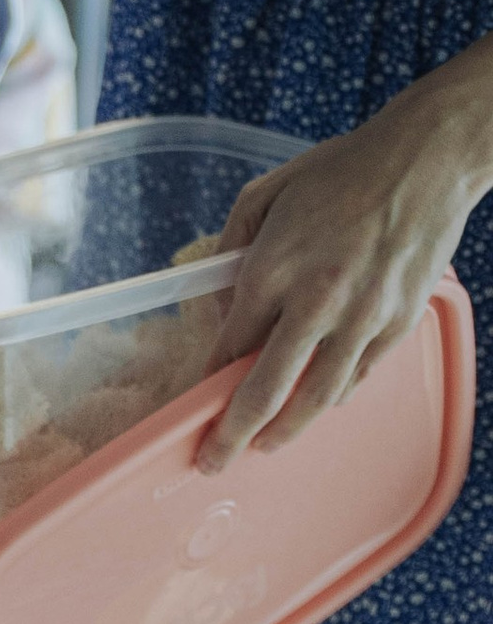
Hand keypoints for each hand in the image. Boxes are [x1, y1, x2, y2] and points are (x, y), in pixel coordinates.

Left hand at [201, 52, 492, 465]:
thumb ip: (232, 248)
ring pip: (315, 398)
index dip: (210, 379)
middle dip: (232, 434)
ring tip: (264, 447)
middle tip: (213, 460)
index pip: (229, 345)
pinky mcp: (396, 325)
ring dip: (285, 432)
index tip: (199, 398)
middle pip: (263, 390)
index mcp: (271, 268)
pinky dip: (332, 398)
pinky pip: (356, 378)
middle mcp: (313, 302)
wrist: (423, 162)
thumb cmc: (340, 172)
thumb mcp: (263, 194)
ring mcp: (360, 319)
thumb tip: (220, 302)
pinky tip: (314, 406)